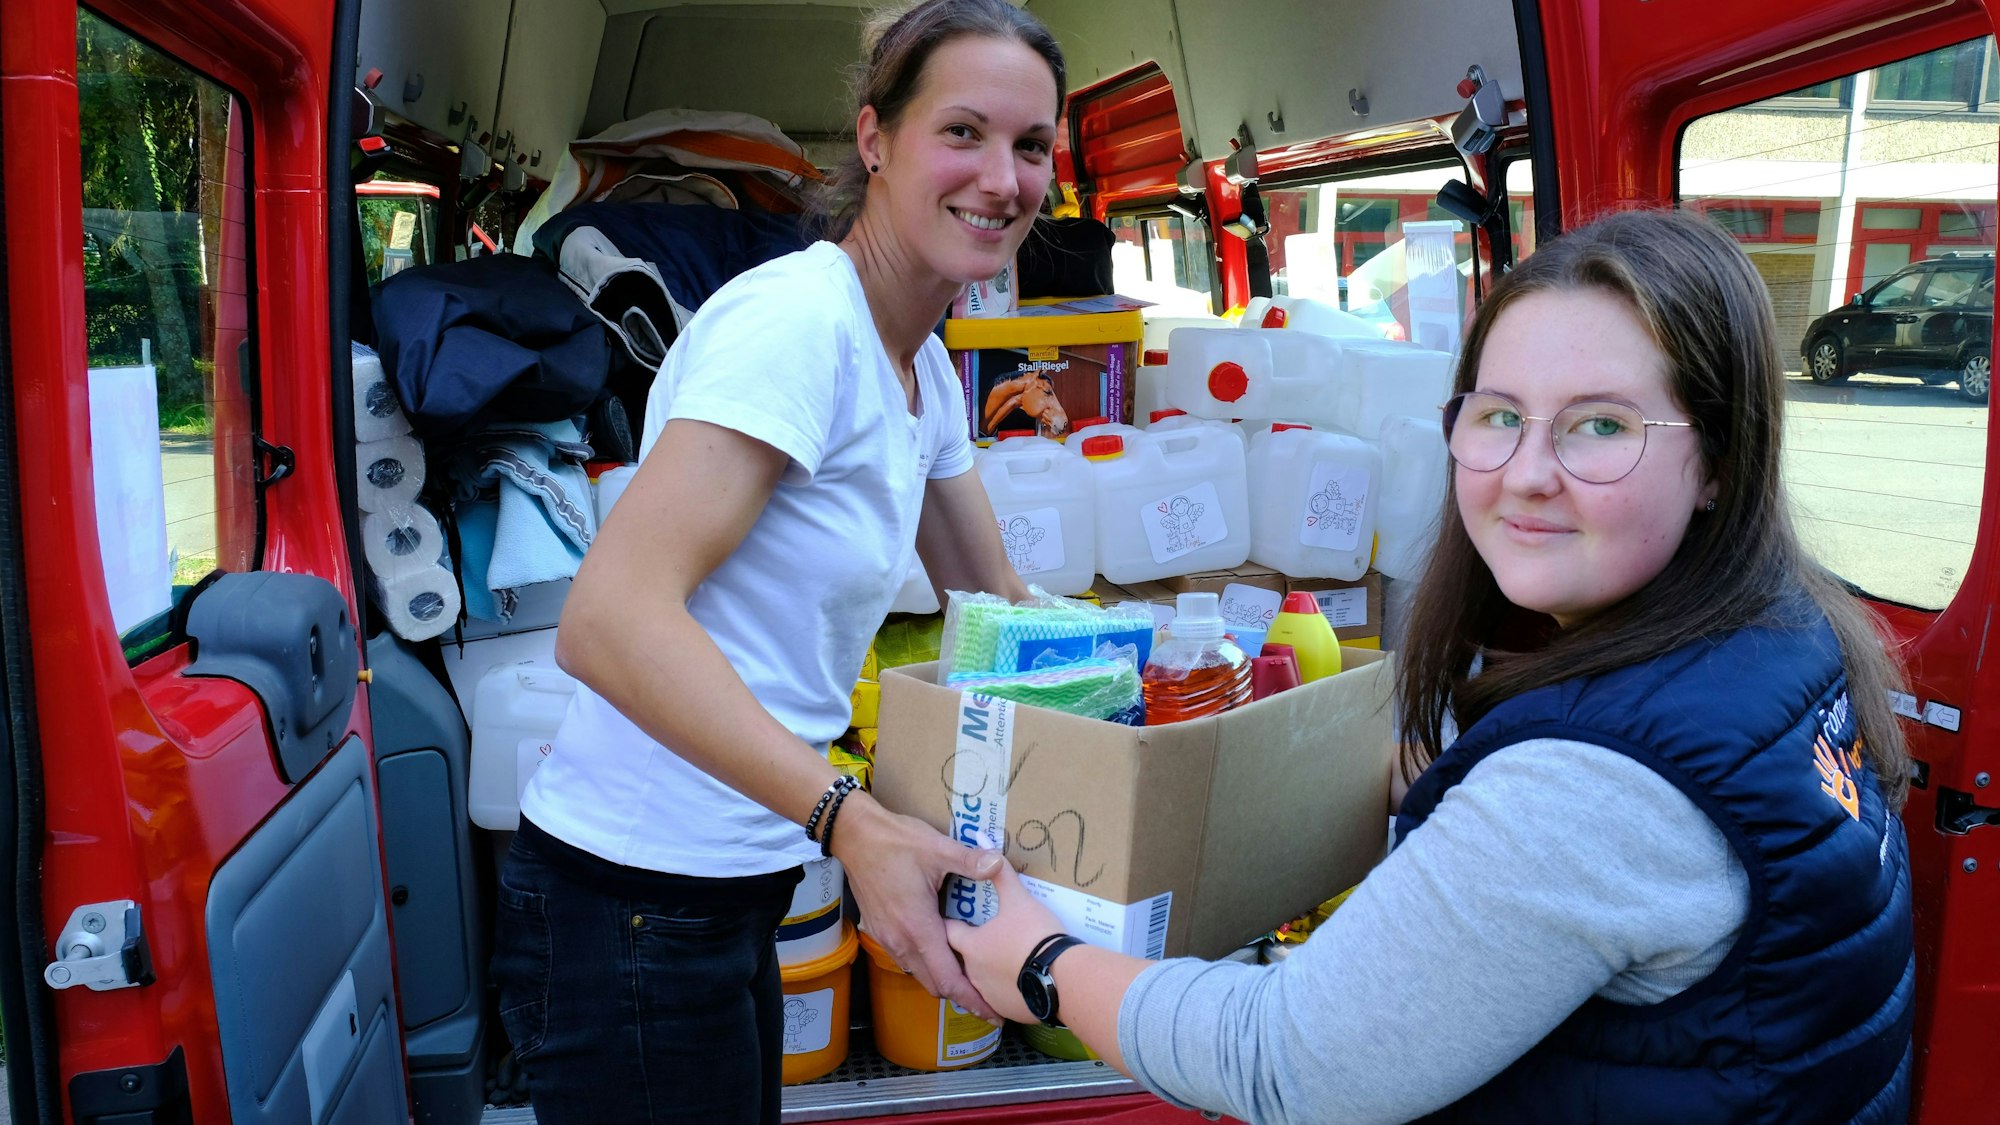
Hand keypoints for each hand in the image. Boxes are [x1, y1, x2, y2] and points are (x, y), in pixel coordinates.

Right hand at [830, 792, 1006, 1022]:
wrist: (853, 835)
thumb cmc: (894, 842)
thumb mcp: (937, 848)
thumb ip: (970, 861)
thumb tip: (999, 864)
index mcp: (919, 928)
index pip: (948, 979)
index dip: (972, 1000)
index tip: (992, 1013)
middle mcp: (901, 941)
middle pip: (934, 984)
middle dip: (962, 996)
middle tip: (988, 999)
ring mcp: (887, 938)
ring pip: (919, 974)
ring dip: (943, 980)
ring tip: (968, 979)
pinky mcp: (880, 930)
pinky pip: (907, 960)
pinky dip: (927, 966)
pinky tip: (941, 952)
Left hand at [943, 861, 1066, 1023]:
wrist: (1062, 978)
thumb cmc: (1034, 935)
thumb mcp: (1018, 899)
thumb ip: (1000, 872)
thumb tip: (985, 842)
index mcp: (970, 945)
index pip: (949, 930)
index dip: (952, 922)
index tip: (955, 917)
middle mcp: (973, 972)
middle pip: (963, 958)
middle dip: (969, 950)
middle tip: (982, 940)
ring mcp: (989, 994)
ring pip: (981, 981)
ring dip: (987, 972)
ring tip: (1001, 962)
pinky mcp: (1008, 1011)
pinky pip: (1001, 999)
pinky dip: (1006, 990)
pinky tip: (1017, 982)